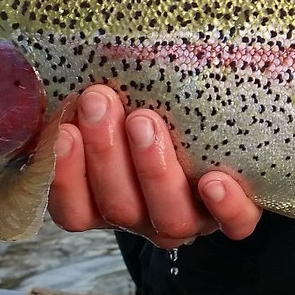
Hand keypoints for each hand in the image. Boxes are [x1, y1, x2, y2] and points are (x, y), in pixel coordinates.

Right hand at [48, 84, 261, 247]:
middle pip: (119, 207)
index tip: (64, 130)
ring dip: (152, 169)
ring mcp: (192, 218)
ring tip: (144, 120)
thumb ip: (91, 102)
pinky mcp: (235, 216)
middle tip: (99, 100)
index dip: (64, 176)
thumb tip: (59, 70)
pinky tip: (213, 181)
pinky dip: (223, 206)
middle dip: (105, 152)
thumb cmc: (159, 113)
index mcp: (107, 202)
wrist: (229, 134)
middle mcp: (146, 217)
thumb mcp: (119, 107)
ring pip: (169, 217)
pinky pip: (234, 224)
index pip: (73, 210)